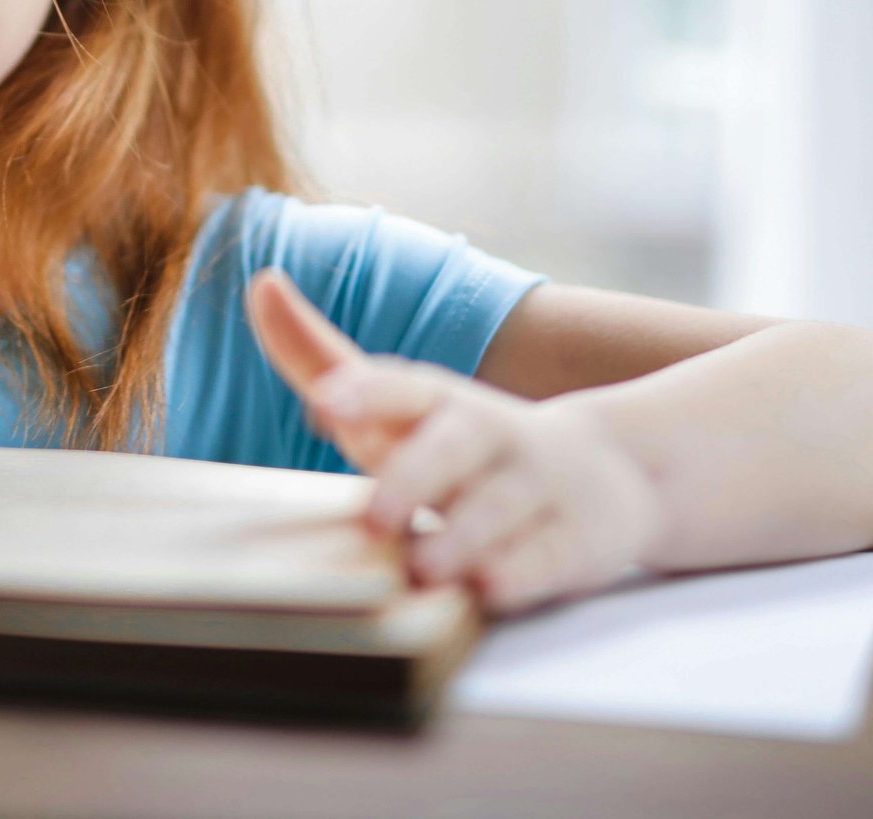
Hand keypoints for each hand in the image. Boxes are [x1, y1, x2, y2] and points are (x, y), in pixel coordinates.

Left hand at [246, 268, 661, 614]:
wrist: (611, 471)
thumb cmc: (463, 444)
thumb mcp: (396, 405)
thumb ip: (321, 357)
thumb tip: (261, 284)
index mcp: (438, 401)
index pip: (405, 386)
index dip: (368, 392)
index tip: (328, 403)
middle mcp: (488, 435)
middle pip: (454, 446)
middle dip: (415, 477)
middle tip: (375, 517)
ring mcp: (536, 488)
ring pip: (499, 508)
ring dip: (461, 538)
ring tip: (423, 568)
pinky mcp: (572, 543)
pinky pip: (546, 560)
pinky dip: (519, 575)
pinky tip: (489, 589)